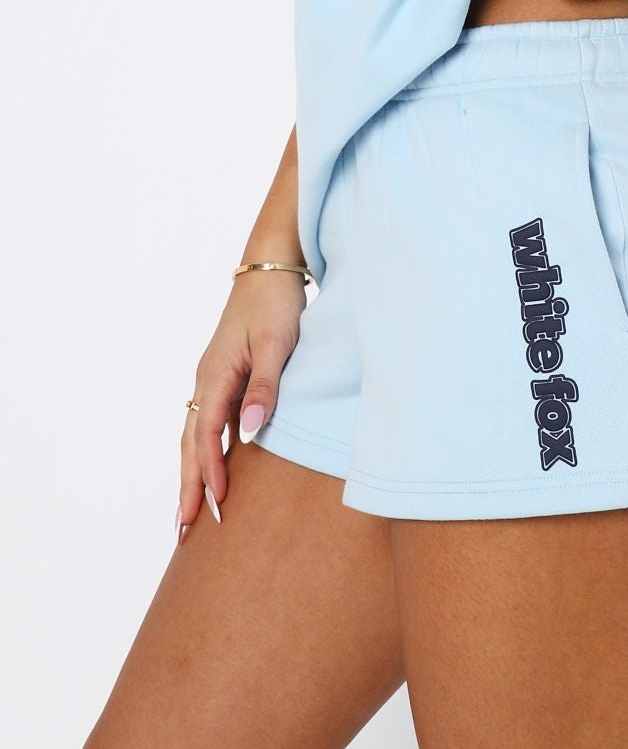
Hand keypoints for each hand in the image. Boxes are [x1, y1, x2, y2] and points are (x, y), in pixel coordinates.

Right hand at [177, 269, 306, 541]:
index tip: (214, 505)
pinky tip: (217, 469)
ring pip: (197, 435)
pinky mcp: (227, 375)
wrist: (271, 266)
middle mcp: (208, 380)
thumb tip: (249, 432)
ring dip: (194, 472)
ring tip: (189, 512)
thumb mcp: (276, 343)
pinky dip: (209, 451)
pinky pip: (211, 423)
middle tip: (183, 530)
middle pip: (191, 442)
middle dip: (188, 485)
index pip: (206, 434)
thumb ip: (265, 386)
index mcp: (215, 374)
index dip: (209, 471)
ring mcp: (215, 378)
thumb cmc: (276, 302)